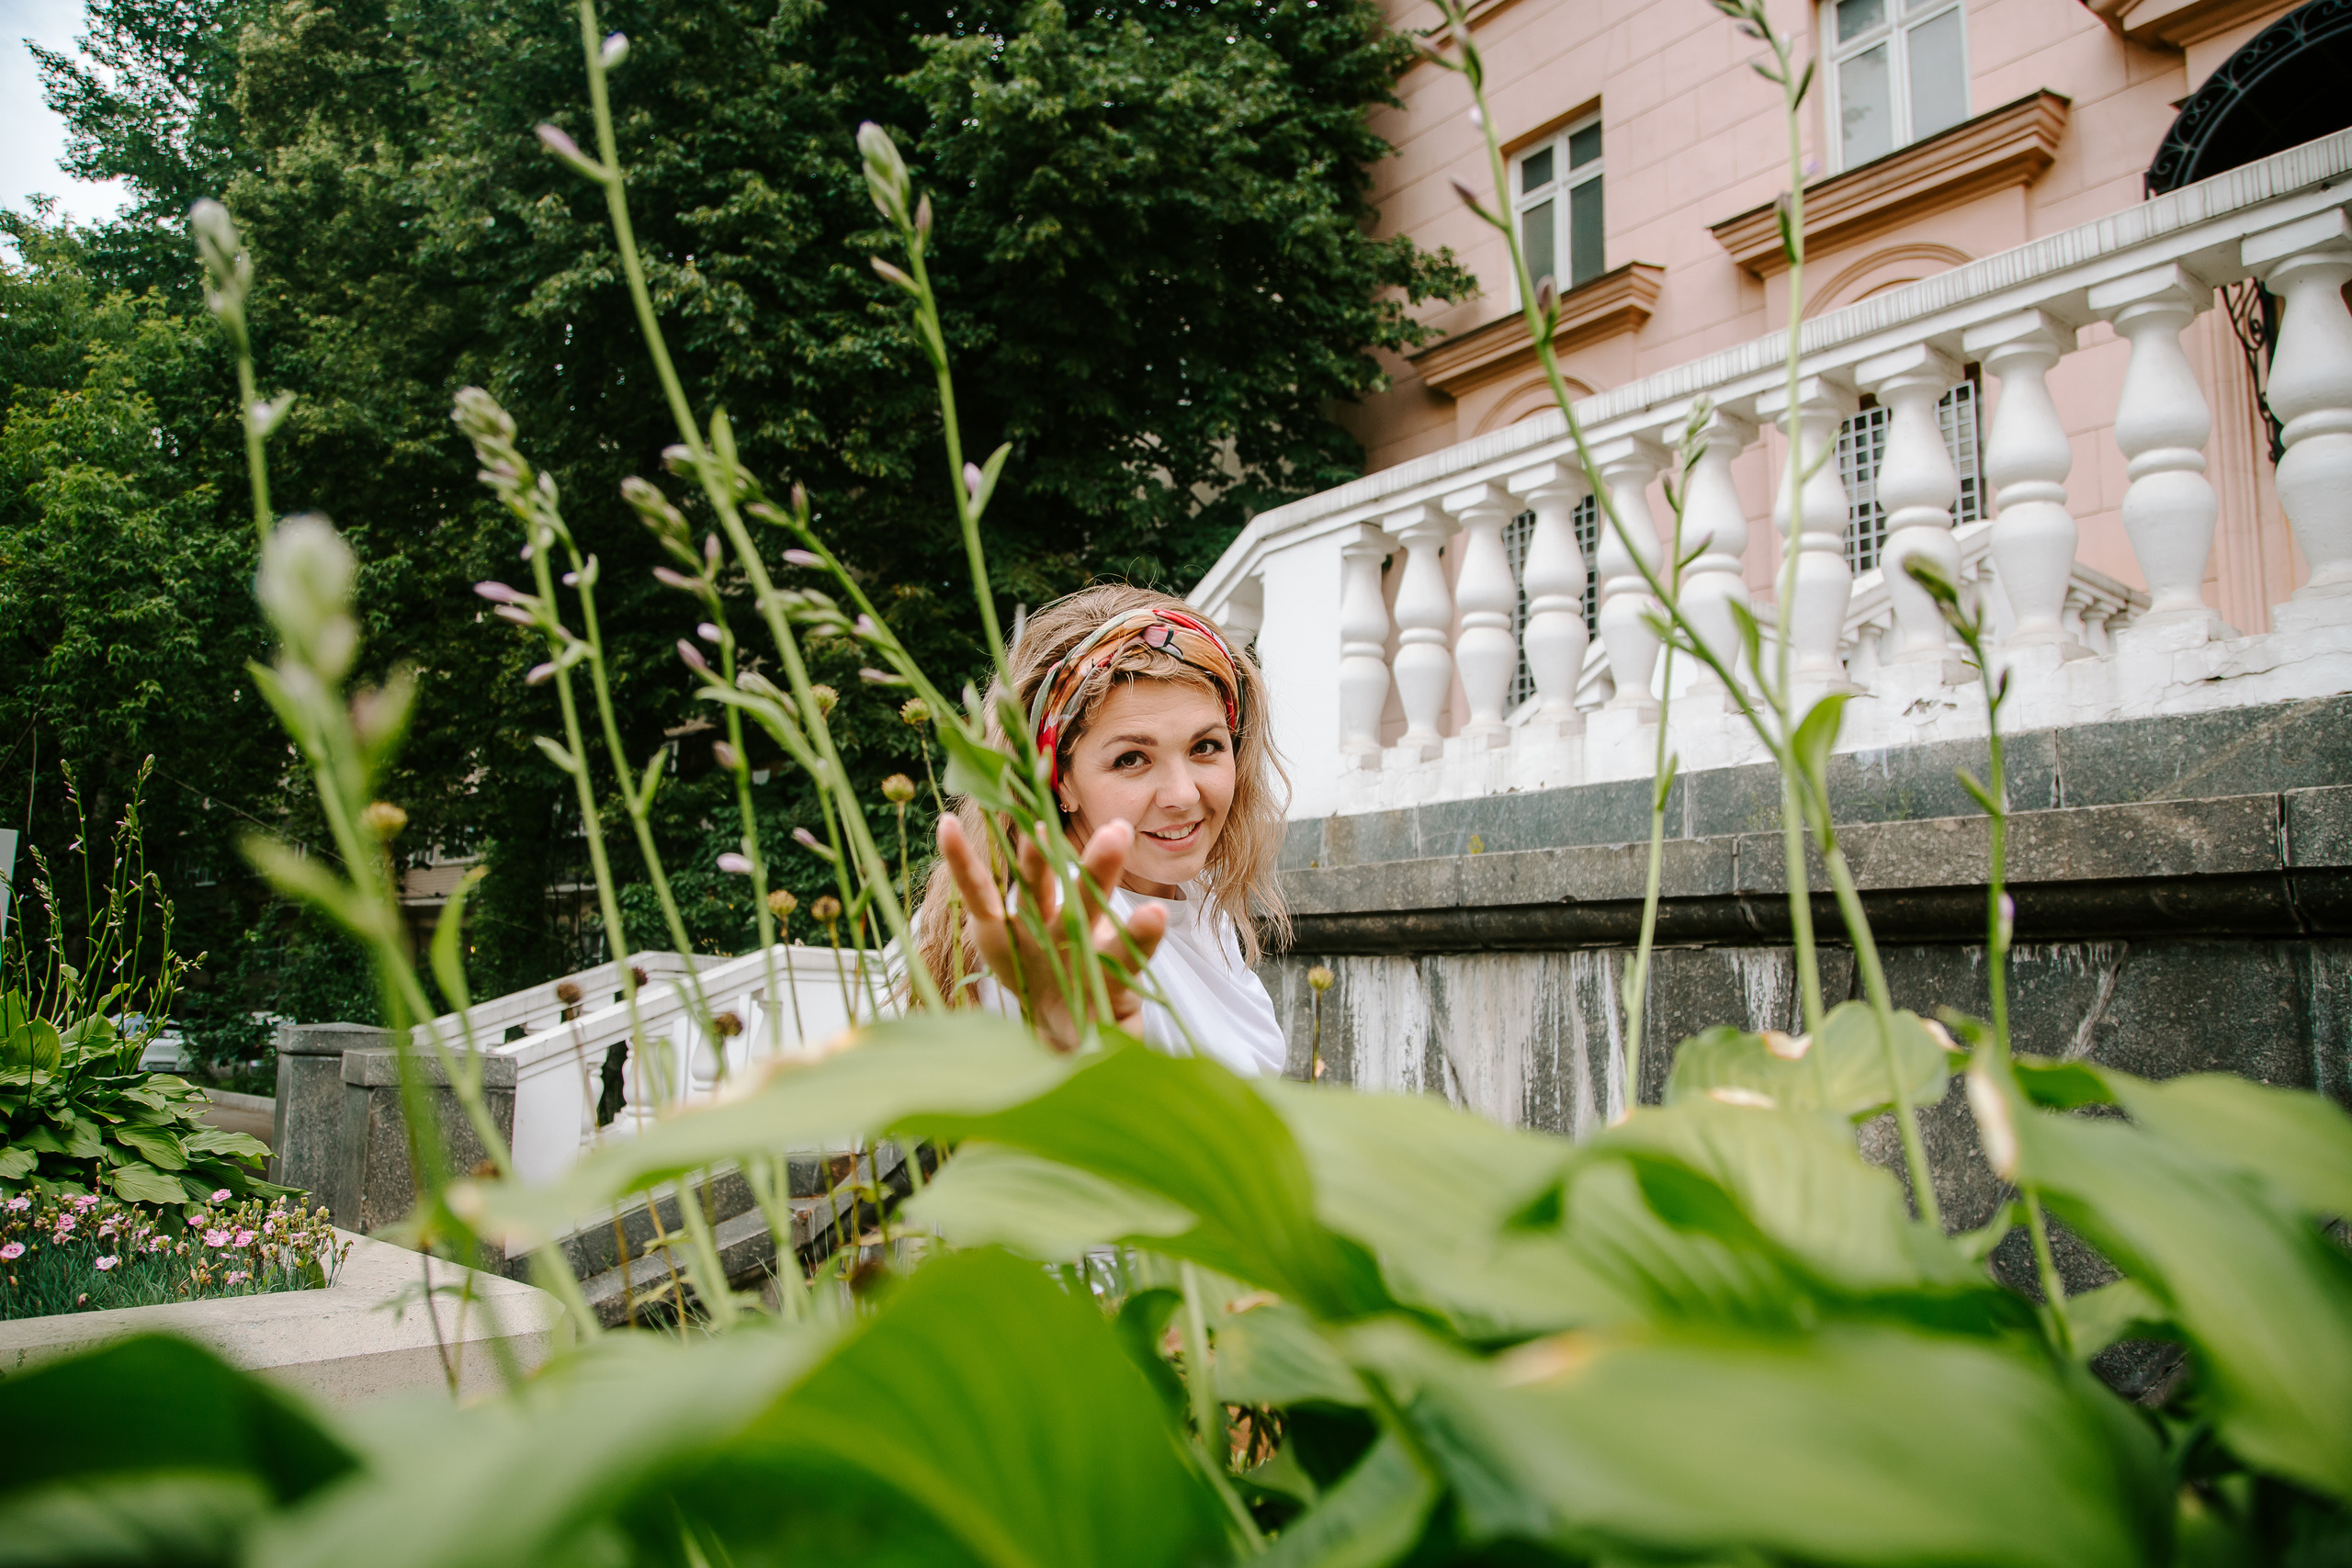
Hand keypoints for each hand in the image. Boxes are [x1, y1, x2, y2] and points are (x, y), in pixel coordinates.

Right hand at [935, 813, 1166, 1051]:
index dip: (1141, 934)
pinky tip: (946, 826)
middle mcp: (1077, 938)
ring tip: (1039, 821)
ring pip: (1042, 885)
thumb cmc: (1092, 1034)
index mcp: (1109, 968)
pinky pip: (978, 893)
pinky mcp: (995, 930)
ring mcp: (1037, 927)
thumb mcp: (1107, 1048)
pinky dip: (961, 862)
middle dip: (1100, 869)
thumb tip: (1128, 1087)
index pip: (1131, 949)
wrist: (1060, 1031)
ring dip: (1040, 853)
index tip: (1156, 915)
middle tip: (1116, 834)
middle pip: (1089, 901)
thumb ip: (1114, 1053)